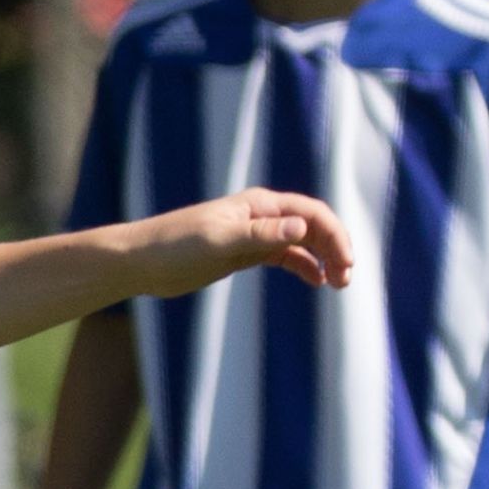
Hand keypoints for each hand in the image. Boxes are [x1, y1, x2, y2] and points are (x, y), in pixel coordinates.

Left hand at [131, 190, 353, 297]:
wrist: (142, 261)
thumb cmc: (176, 246)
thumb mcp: (220, 241)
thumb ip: (260, 234)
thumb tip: (301, 228)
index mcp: (260, 205)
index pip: (311, 213)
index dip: (334, 234)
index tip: (346, 262)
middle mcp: (262, 216)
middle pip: (312, 226)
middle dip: (334, 247)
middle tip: (346, 278)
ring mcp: (254, 234)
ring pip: (302, 242)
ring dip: (323, 258)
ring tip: (338, 283)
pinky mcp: (244, 253)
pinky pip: (284, 256)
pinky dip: (303, 266)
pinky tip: (316, 281)